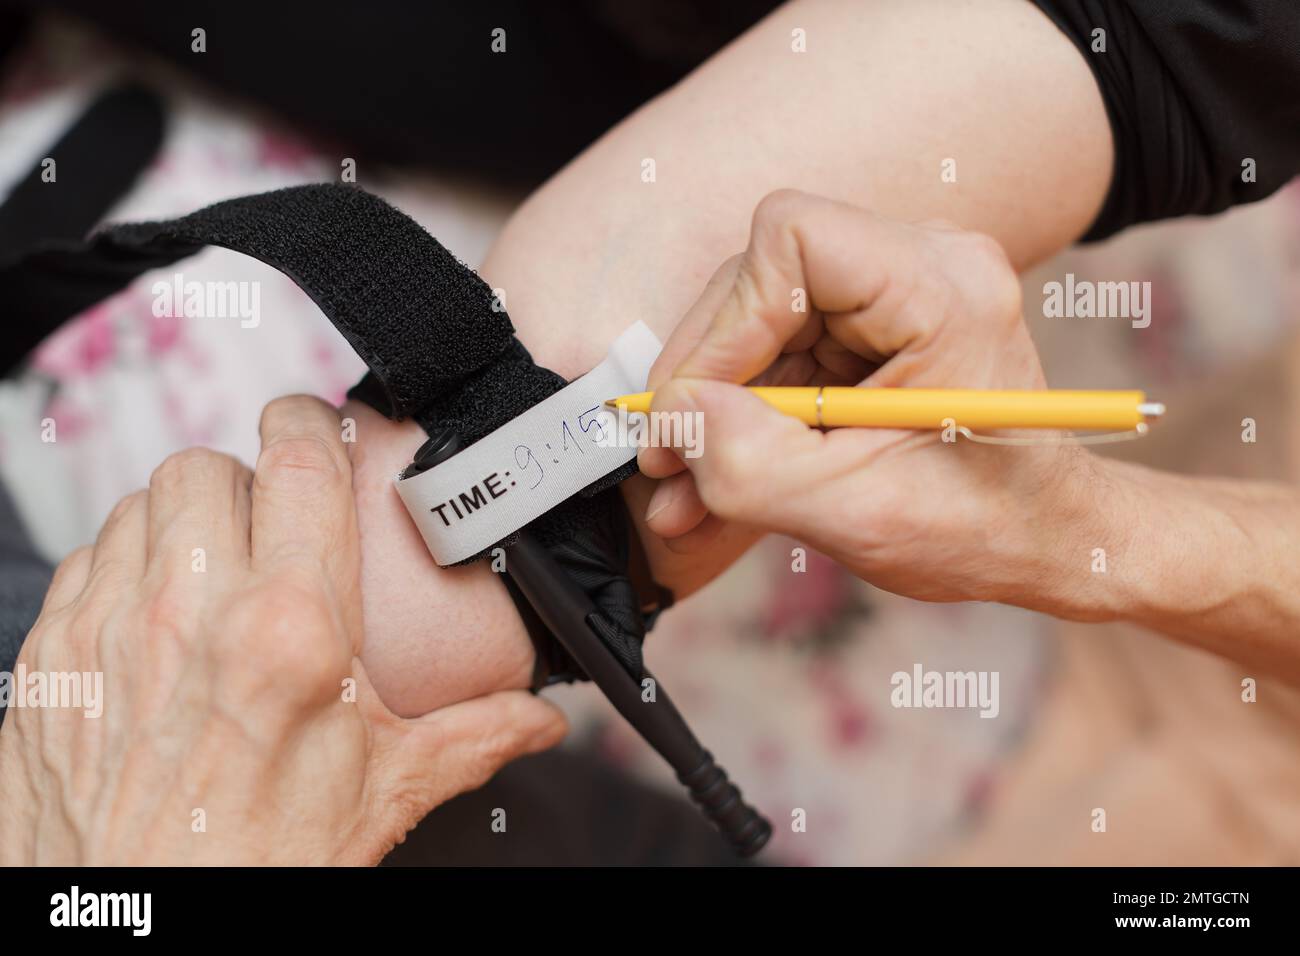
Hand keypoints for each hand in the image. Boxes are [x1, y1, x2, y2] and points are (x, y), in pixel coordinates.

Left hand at [0, 395, 564, 864]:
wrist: (140, 932)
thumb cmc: (258, 869)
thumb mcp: (384, 795)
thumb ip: (473, 737)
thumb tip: (539, 720)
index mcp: (291, 630)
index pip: (297, 459)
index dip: (308, 419)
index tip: (317, 424)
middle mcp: (190, 613)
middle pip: (208, 466)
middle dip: (244, 477)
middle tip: (271, 519)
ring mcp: (108, 630)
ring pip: (140, 502)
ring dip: (182, 518)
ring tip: (213, 564)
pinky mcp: (51, 658)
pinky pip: (88, 560)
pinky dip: (124, 564)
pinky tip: (156, 613)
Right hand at [638, 190, 1099, 607]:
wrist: (1038, 538)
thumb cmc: (977, 527)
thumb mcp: (851, 511)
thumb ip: (747, 463)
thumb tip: (670, 413)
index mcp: (944, 290)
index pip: (792, 240)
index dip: (725, 323)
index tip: (695, 411)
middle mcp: (925, 263)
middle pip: (764, 277)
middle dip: (708, 373)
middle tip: (667, 457)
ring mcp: (897, 287)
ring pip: (760, 318)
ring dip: (715, 405)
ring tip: (684, 491)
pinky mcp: (872, 321)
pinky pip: (780, 347)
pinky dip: (742, 413)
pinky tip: (712, 478)